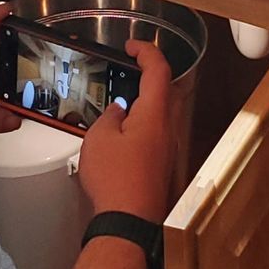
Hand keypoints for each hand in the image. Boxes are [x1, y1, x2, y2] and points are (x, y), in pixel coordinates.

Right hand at [77, 39, 179, 222]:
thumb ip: (109, 116)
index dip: (147, 51)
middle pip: (167, 90)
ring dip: (146, 101)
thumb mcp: (99, 138)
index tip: (132, 46)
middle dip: (149, 75)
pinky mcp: (163, 166)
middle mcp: (169, 129)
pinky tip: (124, 132)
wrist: (129, 221)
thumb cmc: (115, 181)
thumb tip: (118, 110)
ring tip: (122, 101)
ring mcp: (169, 149)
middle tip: (129, 69)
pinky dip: (144, 123)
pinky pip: (157, 134)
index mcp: (156, 115)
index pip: (159, 70)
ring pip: (163, 114)